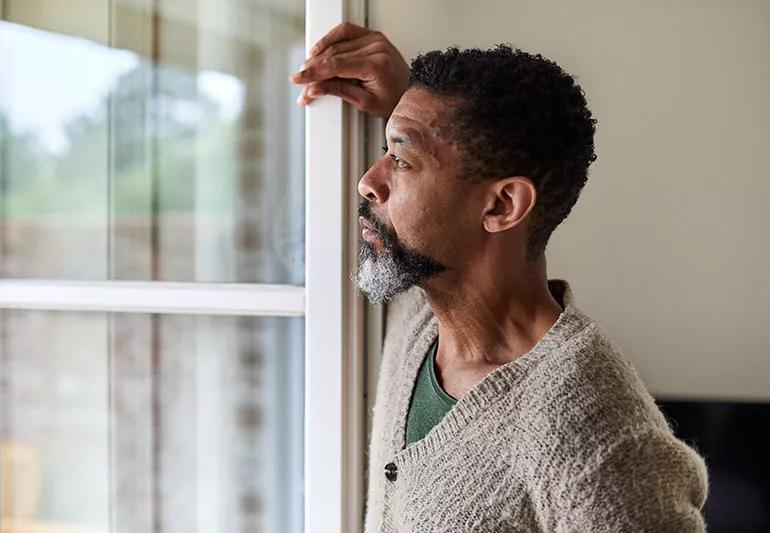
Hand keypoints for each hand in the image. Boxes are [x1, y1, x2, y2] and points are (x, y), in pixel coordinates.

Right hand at [289, 22, 409, 117]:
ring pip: (337, 42)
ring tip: (308, 67)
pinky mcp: (373, 36)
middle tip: (301, 81)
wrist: (410, 92)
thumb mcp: (365, 103)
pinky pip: (346, 31)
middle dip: (314, 69)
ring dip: (319, 54)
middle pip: (334, 54)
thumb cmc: (393, 99)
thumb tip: (315, 88)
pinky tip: (320, 49)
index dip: (314, 73)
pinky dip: (330, 38)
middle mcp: (376, 47)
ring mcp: (375, 39)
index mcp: (376, 65)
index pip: (336, 65)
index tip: (299, 79)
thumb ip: (339, 92)